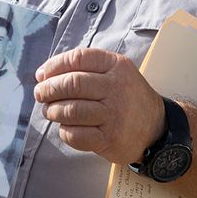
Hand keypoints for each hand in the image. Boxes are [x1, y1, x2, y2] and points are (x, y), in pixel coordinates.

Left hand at [34, 48, 165, 165]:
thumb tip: (44, 75)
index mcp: (116, 66)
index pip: (78, 58)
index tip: (42, 75)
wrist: (156, 127)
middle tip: (41, 95)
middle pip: (72, 84)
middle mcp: (116, 88)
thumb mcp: (115, 72)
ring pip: (71, 110)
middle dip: (48, 89)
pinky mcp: (110, 139)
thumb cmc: (126, 97)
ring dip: (53, 111)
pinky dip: (64, 131)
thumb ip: (85, 69)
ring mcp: (114, 115)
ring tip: (50, 112)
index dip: (54, 66)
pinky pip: (76, 135)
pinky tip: (66, 128)